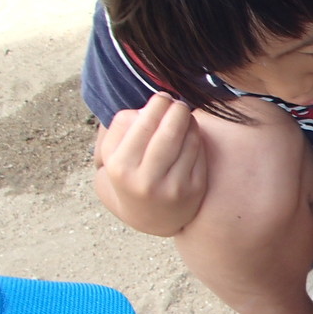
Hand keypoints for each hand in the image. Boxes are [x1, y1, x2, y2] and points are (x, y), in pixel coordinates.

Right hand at [95, 93, 207, 235]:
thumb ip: (122, 126)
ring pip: (188, 142)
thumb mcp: (112, 153)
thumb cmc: (129, 173)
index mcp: (121, 167)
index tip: (162, 97)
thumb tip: (149, 106)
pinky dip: (197, 139)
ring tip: (185, 116)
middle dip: (177, 111)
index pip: (144, 126)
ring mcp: (173, 188)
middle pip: (169, 133)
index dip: (157, 106)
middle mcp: (147, 180)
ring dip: (190, 123)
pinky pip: (200, 155)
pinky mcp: (194, 191)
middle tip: (178, 103)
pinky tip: (192, 133)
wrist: (149, 216)